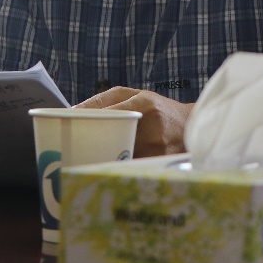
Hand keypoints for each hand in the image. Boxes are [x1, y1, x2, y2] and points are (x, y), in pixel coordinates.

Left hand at [76, 87, 192, 157]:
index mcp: (144, 103)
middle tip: (74, 148)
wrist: (192, 126)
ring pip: (120, 156)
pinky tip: (109, 167)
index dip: (87, 119)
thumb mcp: (136, 95)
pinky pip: (131, 167)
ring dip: (103, 157)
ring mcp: (157, 147)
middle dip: (92, 143)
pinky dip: (118, 167)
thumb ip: (107, 99)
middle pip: (113, 137)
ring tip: (88, 159)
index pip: (109, 111)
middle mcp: (152, 125)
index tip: (70, 125)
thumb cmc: (159, 109)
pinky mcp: (160, 164)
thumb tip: (74, 111)